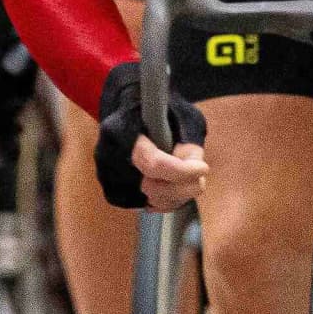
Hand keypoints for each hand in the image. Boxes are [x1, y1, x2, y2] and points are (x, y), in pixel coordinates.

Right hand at [96, 59, 207, 211]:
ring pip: (154, 202)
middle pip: (155, 190)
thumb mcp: (180, 114)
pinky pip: (148, 205)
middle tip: (197, 171)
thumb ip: (188, 142)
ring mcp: (108, 179)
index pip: (154, 165)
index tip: (204, 167)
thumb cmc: (156, 108)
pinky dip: (165, 199)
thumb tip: (194, 169)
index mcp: (120, 132)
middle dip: (185, 184)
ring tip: (183, 174)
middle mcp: (109, 159)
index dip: (184, 171)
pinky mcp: (113, 193)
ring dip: (177, 193)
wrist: (126, 108)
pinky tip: (169, 182)